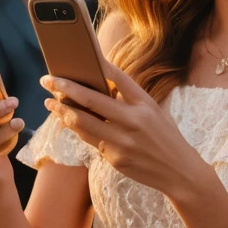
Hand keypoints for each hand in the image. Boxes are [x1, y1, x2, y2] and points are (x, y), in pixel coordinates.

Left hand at [41, 63, 212, 200]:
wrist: (179, 172)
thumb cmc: (166, 137)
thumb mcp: (155, 112)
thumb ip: (130, 100)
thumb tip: (100, 86)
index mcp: (145, 104)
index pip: (119, 78)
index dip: (99, 65)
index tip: (81, 56)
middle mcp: (133, 121)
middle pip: (91, 99)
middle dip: (65, 88)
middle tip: (47, 80)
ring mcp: (123, 141)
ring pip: (83, 122)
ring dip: (62, 111)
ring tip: (50, 102)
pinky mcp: (115, 159)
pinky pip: (90, 140)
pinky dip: (76, 129)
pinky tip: (66, 121)